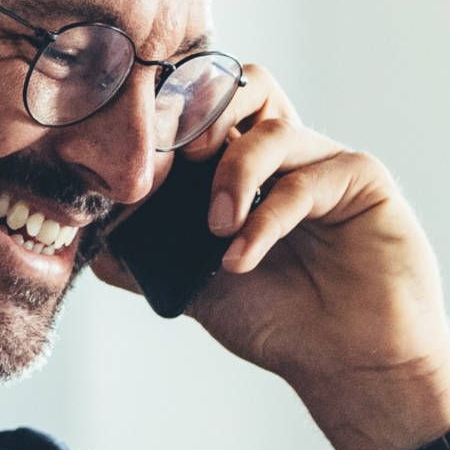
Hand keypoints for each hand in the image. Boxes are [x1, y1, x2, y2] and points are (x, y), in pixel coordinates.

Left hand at [90, 64, 449, 449]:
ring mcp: (324, 161)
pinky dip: (263, 218)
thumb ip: (148, 258)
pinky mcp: (361, 178)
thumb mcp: (198, 288)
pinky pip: (302, 178)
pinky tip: (241, 259)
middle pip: (243, 83)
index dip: (171, 116)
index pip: (206, 108)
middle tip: (178, 161)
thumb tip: (88, 236)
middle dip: (201, 113)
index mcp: (247, 168)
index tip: (137, 156)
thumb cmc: (285, 324)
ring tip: (215, 229)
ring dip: (230, 173)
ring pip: (268, 126)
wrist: (350, 366)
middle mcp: (287, 154)